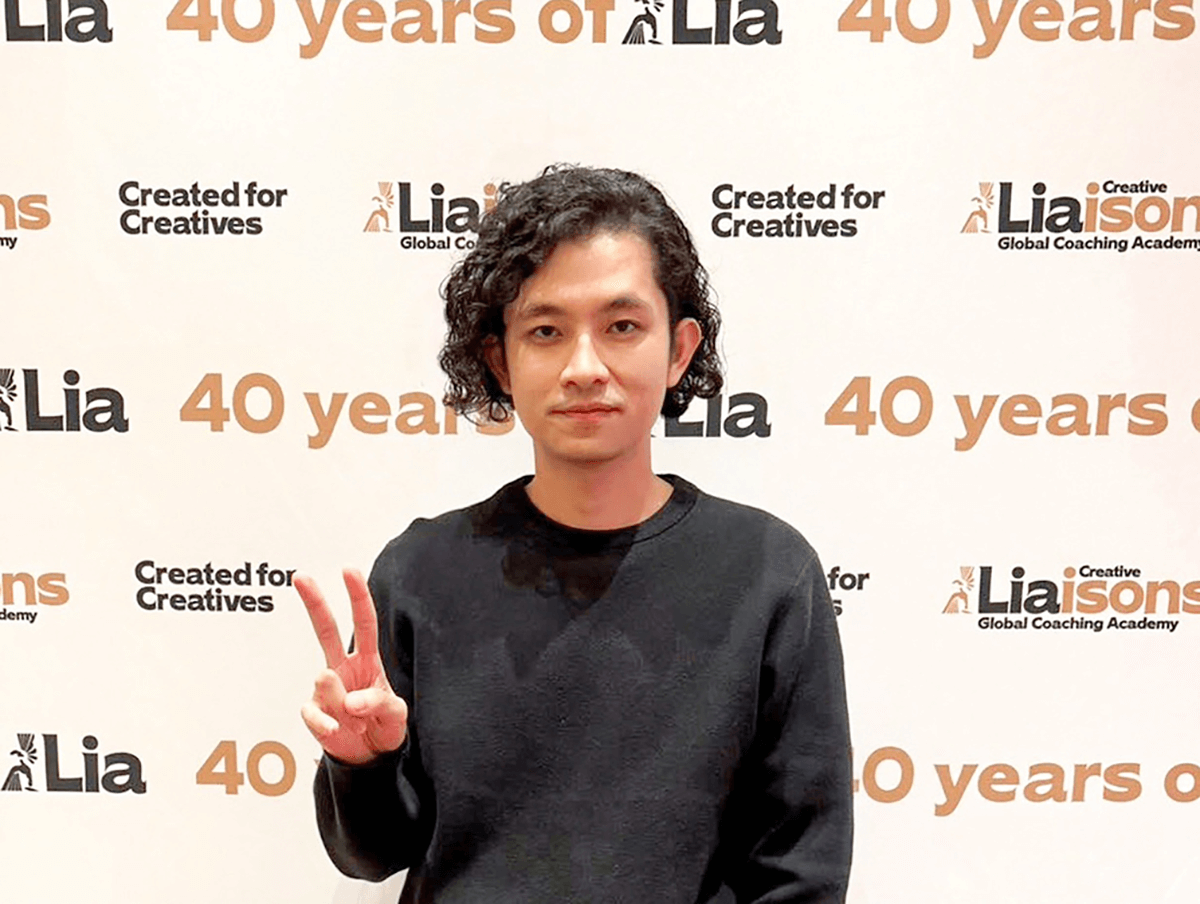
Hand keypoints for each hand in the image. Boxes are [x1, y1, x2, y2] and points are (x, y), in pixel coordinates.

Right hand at [296, 568, 407, 764]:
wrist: (369, 758)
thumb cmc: (384, 726)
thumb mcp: (396, 714)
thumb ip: (379, 702)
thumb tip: (350, 700)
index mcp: (367, 661)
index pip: (364, 623)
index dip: (358, 597)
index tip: (348, 570)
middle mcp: (342, 668)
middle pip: (326, 629)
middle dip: (315, 602)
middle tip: (301, 576)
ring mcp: (325, 689)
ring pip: (327, 683)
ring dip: (346, 707)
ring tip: (360, 723)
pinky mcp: (314, 712)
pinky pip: (314, 713)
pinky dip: (327, 725)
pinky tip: (338, 732)